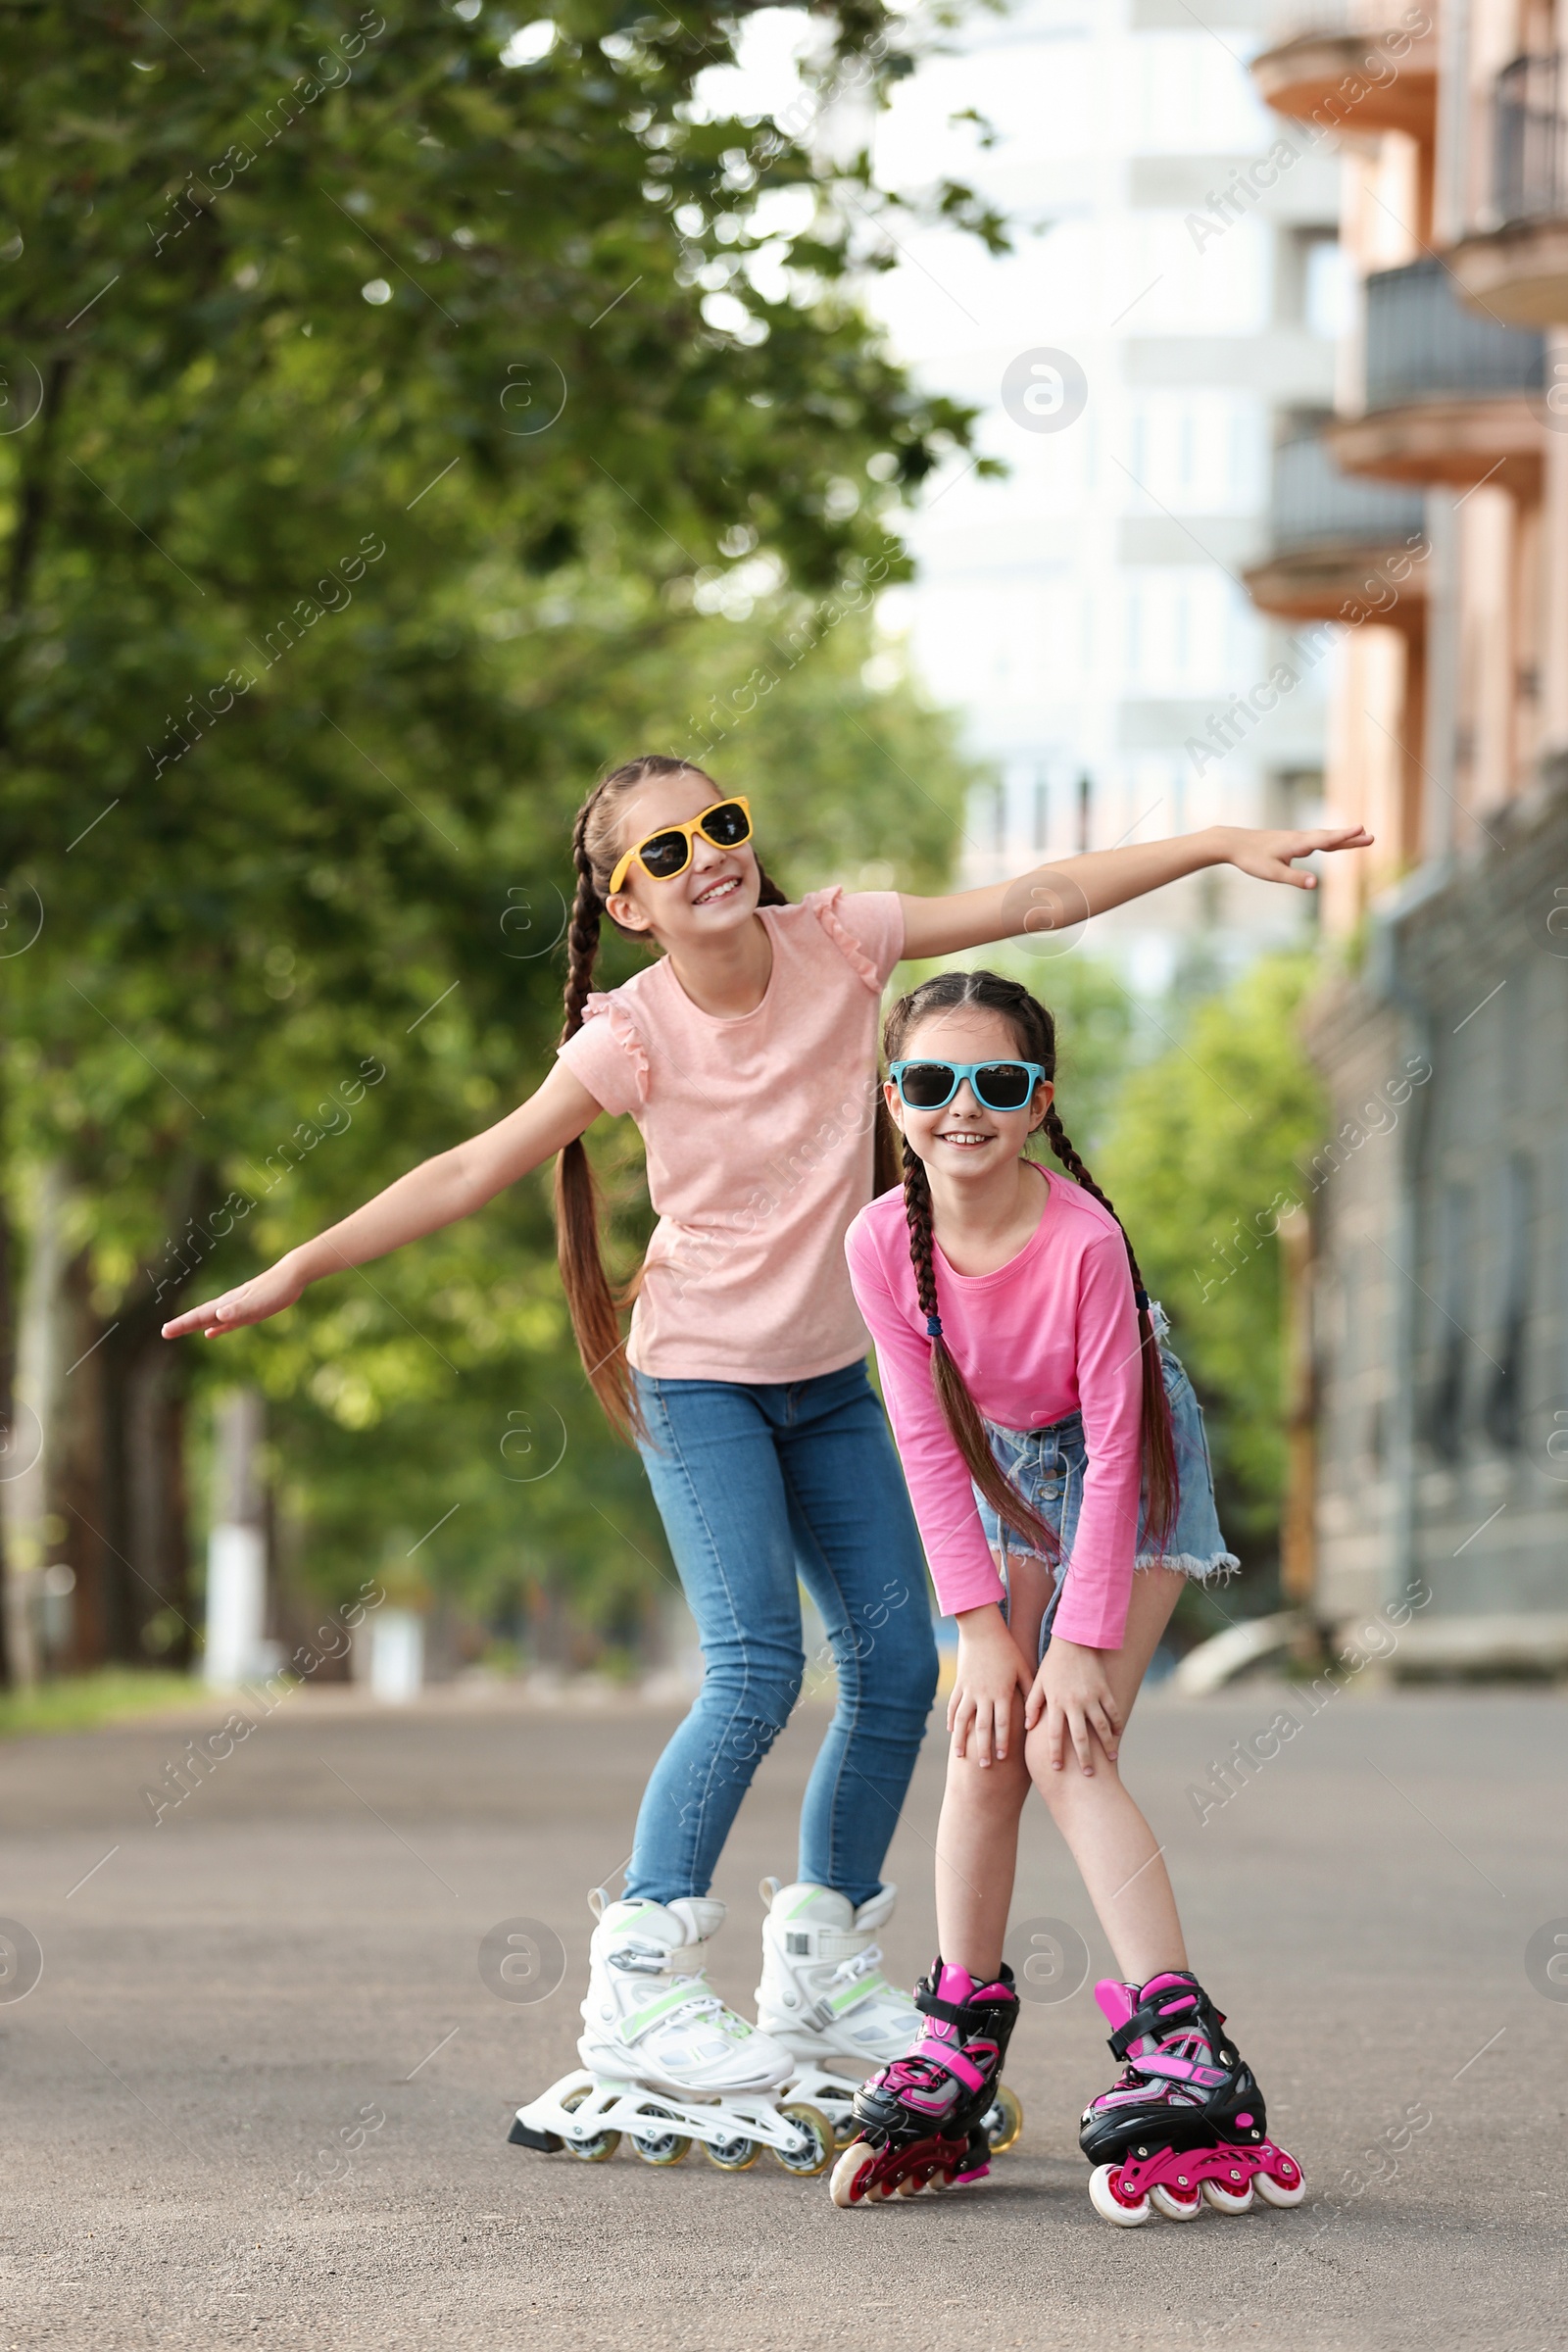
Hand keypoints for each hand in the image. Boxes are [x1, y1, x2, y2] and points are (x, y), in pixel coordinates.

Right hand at [160, 1253, 305, 1339]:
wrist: (291, 1276)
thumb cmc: (275, 1290)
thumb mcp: (257, 1303)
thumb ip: (238, 1310)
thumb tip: (218, 1316)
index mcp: (228, 1304)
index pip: (200, 1315)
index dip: (182, 1324)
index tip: (165, 1331)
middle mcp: (229, 1305)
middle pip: (201, 1317)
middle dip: (183, 1325)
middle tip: (165, 1333)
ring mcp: (237, 1308)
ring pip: (211, 1320)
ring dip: (195, 1326)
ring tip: (180, 1331)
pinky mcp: (249, 1312)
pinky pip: (227, 1323)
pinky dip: (217, 1329)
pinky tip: (210, 1333)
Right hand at [948, 1605, 1031, 1767]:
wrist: (981, 1629)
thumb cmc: (1007, 1649)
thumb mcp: (1023, 1669)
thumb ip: (1029, 1693)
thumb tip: (1033, 1718)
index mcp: (1001, 1691)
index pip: (1002, 1722)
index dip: (1002, 1741)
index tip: (1002, 1758)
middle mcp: (983, 1693)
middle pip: (982, 1726)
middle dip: (983, 1747)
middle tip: (984, 1766)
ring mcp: (968, 1689)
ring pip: (962, 1719)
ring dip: (961, 1739)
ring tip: (960, 1756)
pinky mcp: (959, 1684)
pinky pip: (953, 1705)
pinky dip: (951, 1720)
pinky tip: (951, 1732)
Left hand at [1025, 1638, 1122, 1774]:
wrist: (1074, 1639)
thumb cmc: (1053, 1663)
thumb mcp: (1038, 1683)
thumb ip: (1032, 1705)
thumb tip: (1027, 1728)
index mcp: (1056, 1702)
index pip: (1054, 1734)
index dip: (1055, 1752)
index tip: (1057, 1768)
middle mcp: (1074, 1702)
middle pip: (1079, 1737)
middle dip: (1084, 1758)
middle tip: (1089, 1775)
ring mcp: (1091, 1697)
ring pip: (1101, 1727)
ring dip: (1106, 1745)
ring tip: (1111, 1759)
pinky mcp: (1105, 1690)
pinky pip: (1113, 1711)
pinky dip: (1116, 1725)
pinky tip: (1117, 1736)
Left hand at [1214, 823, 1372, 888]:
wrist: (1233, 843)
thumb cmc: (1251, 858)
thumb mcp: (1272, 873)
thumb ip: (1295, 878)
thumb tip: (1315, 884)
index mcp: (1298, 844)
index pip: (1326, 840)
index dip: (1345, 836)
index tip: (1362, 830)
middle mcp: (1300, 838)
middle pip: (1330, 837)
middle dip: (1351, 838)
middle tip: (1372, 836)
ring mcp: (1296, 839)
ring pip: (1324, 838)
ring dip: (1343, 838)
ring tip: (1361, 836)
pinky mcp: (1291, 842)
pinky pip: (1316, 840)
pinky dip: (1329, 840)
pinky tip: (1333, 842)